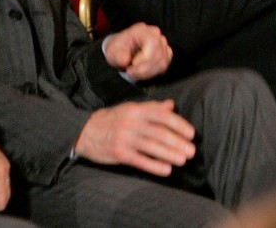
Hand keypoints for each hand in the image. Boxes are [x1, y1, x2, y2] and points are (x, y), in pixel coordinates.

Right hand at [75, 100, 194, 176]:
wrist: (84, 131)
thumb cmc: (112, 119)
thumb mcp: (130, 108)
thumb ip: (152, 108)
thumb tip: (172, 105)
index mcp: (136, 110)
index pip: (162, 116)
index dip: (179, 124)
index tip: (191, 134)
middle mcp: (131, 123)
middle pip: (159, 133)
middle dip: (177, 142)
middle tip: (192, 151)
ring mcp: (124, 138)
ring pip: (151, 147)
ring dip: (169, 154)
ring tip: (183, 160)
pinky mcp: (118, 153)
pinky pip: (139, 160)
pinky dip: (154, 165)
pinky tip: (166, 170)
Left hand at [103, 23, 172, 80]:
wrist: (120, 51)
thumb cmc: (117, 49)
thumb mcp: (111, 52)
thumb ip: (117, 56)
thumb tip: (126, 60)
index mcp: (142, 30)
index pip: (153, 43)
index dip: (145, 58)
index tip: (132, 65)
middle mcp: (155, 34)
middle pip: (158, 55)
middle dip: (144, 68)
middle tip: (130, 72)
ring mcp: (162, 43)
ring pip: (162, 62)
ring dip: (147, 72)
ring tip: (134, 73)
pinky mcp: (166, 53)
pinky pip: (164, 66)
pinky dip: (152, 73)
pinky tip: (142, 72)